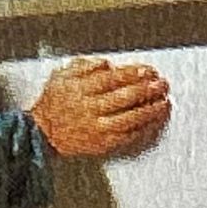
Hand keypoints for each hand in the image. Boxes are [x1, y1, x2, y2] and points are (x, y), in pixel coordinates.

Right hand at [28, 58, 170, 159]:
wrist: (43, 133)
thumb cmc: (55, 103)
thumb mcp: (63, 75)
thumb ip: (86, 66)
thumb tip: (107, 63)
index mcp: (81, 89)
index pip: (113, 79)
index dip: (134, 74)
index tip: (148, 70)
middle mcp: (90, 108)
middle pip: (125, 97)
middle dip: (148, 89)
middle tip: (162, 84)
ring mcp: (97, 127)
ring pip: (130, 118)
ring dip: (150, 109)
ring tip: (164, 102)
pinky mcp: (102, 143)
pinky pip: (127, 135)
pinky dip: (143, 128)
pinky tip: (153, 121)